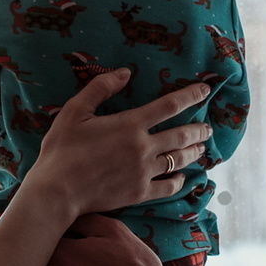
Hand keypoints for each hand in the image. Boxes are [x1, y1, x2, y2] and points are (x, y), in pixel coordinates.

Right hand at [18, 73, 212, 218]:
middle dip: (198, 129)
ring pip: (178, 160)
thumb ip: (100, 88)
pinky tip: (182, 177)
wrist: (57, 190)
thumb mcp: (75, 111)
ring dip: (193, 152)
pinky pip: (168, 187)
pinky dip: (179, 181)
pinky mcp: (139, 193)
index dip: (191, 96)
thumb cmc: (62, 149)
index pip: (169, 106)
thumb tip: (124, 73)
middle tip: (208, 127)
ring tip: (202, 148)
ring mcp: (144, 172)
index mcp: (130, 124)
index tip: (205, 90)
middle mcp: (143, 148)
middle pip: (181, 135)